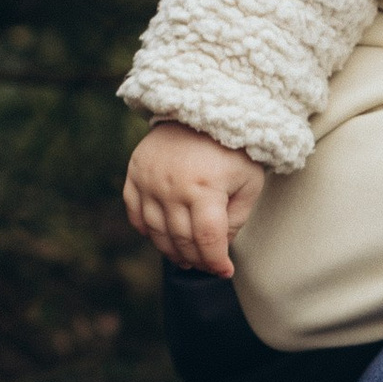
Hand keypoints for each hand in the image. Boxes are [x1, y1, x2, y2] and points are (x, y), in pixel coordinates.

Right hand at [124, 122, 266, 276]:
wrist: (201, 110)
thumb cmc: (232, 149)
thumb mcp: (248, 183)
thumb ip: (236, 219)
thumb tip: (219, 248)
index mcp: (204, 188)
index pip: (207, 239)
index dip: (216, 261)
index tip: (225, 271)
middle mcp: (172, 186)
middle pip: (181, 239)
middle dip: (197, 259)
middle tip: (207, 265)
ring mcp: (149, 180)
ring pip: (156, 232)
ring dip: (171, 250)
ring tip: (186, 257)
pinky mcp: (134, 174)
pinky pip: (135, 213)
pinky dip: (147, 231)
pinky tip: (162, 237)